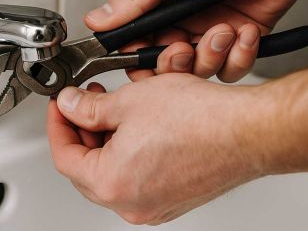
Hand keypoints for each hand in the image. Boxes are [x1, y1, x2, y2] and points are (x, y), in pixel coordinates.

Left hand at [46, 77, 267, 224]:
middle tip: (83, 104)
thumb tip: (69, 106)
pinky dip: (127, 154)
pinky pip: (136, 179)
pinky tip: (136, 128)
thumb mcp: (130, 101)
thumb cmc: (201, 120)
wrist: (250, 131)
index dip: (57, 125)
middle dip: (81, 133)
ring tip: (113, 110)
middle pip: (86, 168)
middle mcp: (131, 204)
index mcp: (112, 183)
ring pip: (111, 174)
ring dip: (104, 142)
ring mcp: (154, 206)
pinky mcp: (173, 200)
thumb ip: (88, 108)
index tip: (59, 106)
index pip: (64, 156)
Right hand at [85, 0, 307, 81]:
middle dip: (174, 64)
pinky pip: (233, 68)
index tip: (143, 61)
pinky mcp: (241, 40)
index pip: (135, 45)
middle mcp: (181, 22)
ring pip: (200, 72)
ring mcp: (211, 32)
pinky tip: (246, 31)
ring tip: (224, 29)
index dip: (138, 59)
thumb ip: (131, 1)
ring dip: (212, 55)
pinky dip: (241, 54)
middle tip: (183, 48)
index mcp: (156, 5)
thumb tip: (94, 21)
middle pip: (165, 66)